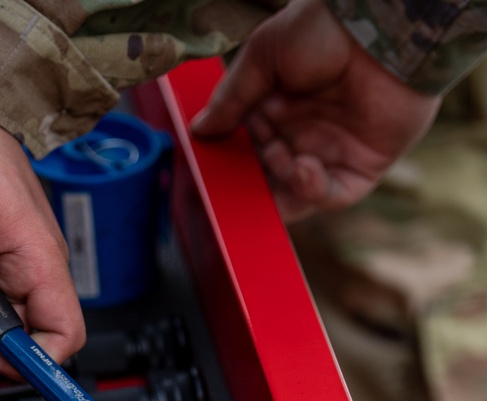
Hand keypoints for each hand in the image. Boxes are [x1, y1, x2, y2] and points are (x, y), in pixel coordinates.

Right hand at [191, 0, 440, 220]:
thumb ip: (231, 99)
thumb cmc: (321, 29)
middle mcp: (303, 131)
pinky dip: (314, 191)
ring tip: (276, 170)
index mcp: (276, 107)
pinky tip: (302, 169)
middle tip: (233, 187)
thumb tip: (198, 131)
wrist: (381, 27)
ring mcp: (333, 149)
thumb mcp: (261, 57)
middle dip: (248, 186)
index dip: (227, 162)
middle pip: (267, 176)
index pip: (245, 147)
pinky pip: (334, 194)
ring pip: (296, 193)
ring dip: (279, 192)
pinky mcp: (365, 163)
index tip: (207, 171)